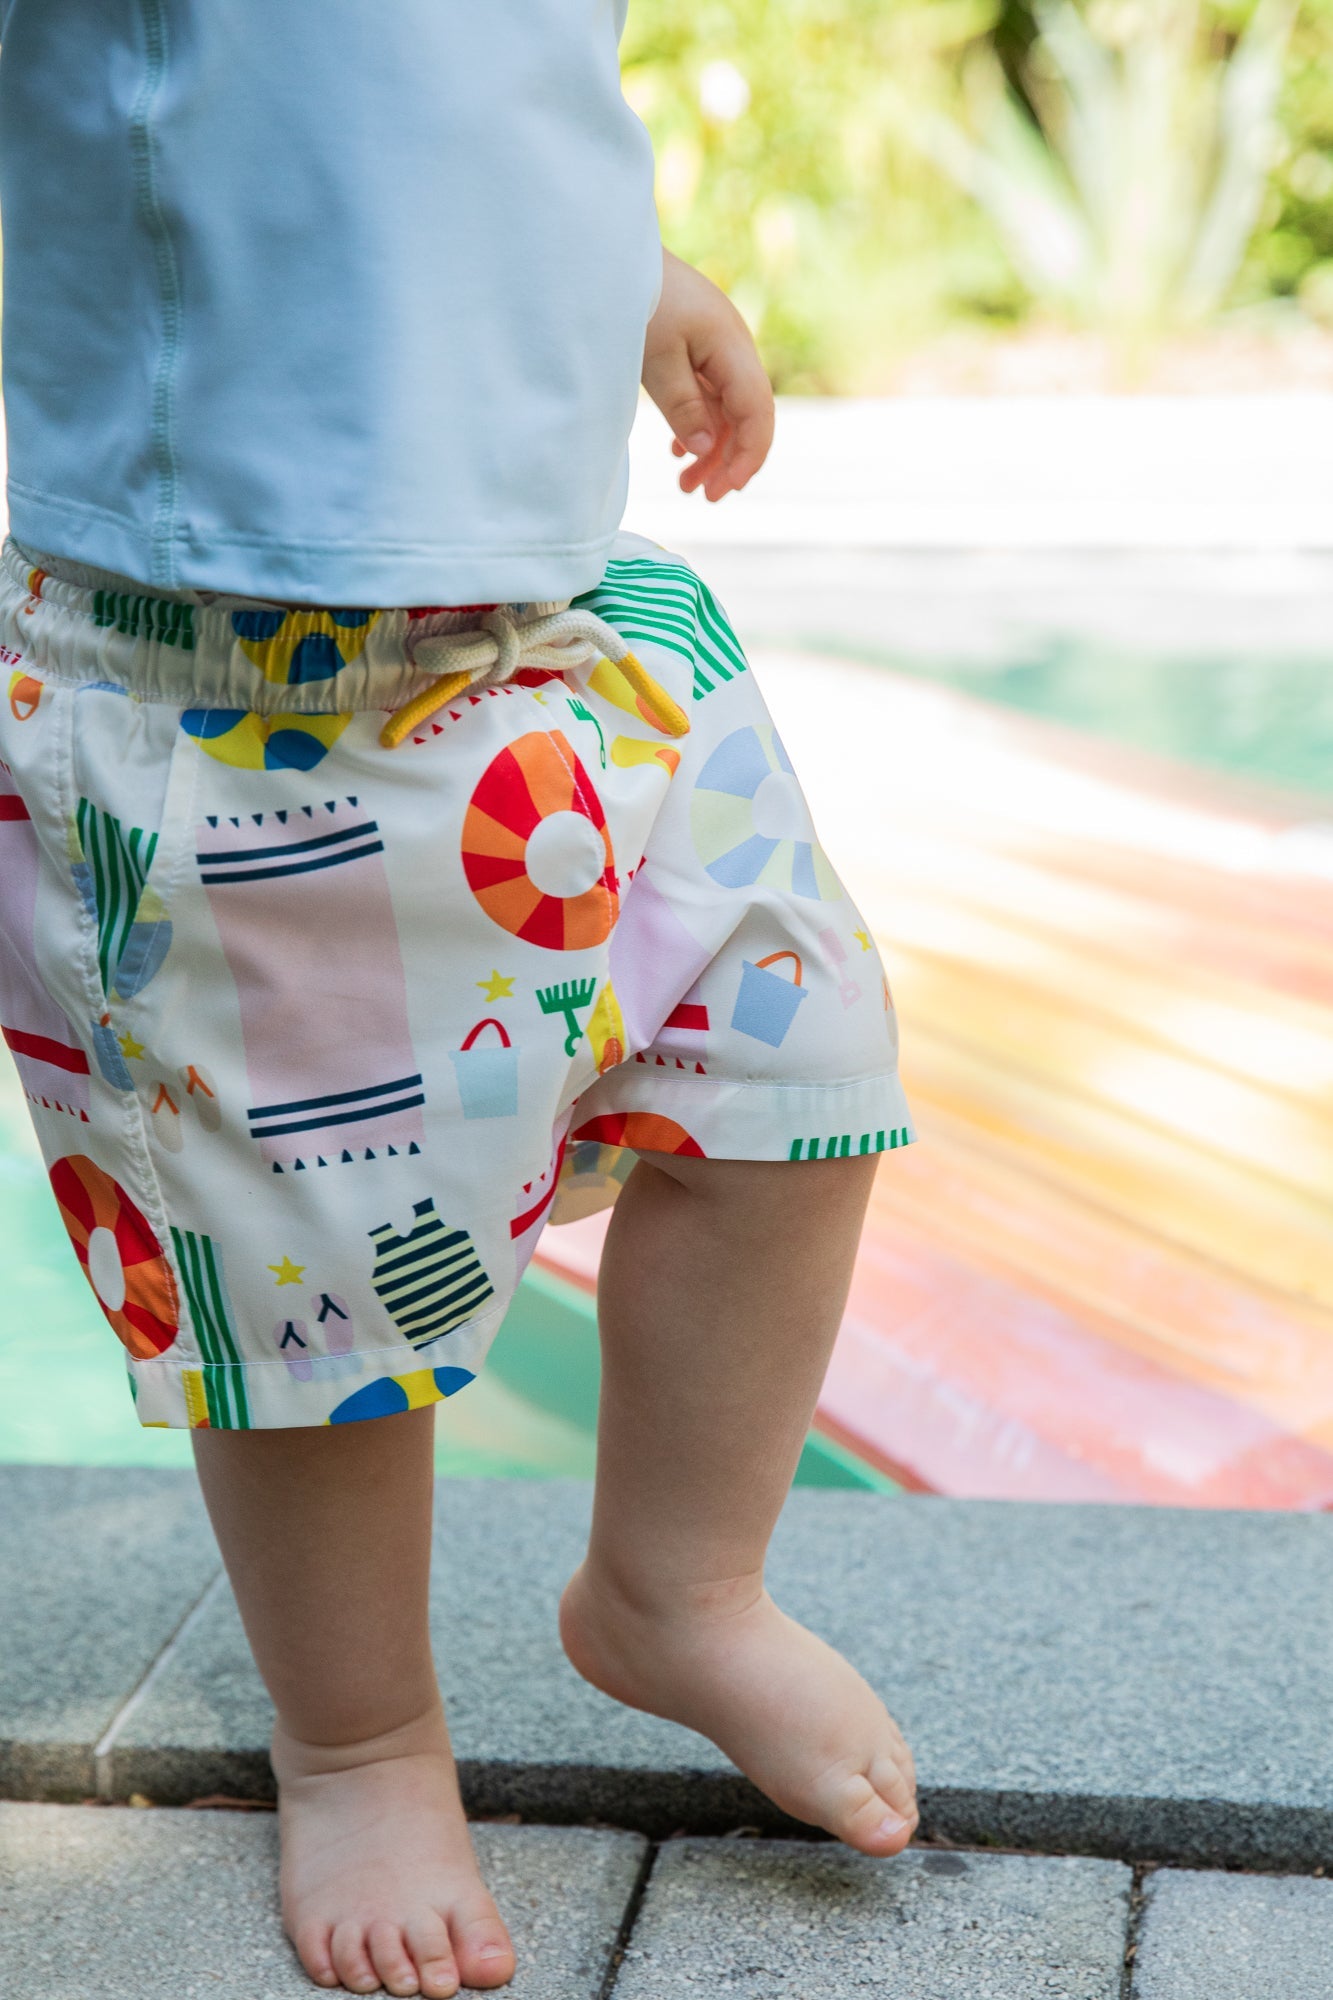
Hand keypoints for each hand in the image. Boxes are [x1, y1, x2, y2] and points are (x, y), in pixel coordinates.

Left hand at [641, 250, 775, 501]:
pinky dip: (698, 429)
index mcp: (731, 346)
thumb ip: (683, 407)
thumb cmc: (634, 300)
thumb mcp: (654, 360)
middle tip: (704, 497)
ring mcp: (717, 350)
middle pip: (747, 416)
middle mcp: (733, 348)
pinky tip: (680, 454)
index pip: (758, 411)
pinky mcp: (698, 351)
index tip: (729, 489)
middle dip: (730, 460)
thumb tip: (706, 449)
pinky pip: (710, 398)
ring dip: (711, 450)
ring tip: (686, 486)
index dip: (750, 455)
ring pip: (727, 411)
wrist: (612, 254)